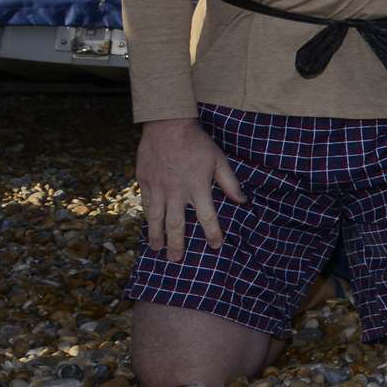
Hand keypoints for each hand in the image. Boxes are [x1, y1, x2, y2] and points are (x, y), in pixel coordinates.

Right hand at [136, 118, 246, 262]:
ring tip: (158, 249)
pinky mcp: (145, 182)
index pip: (207, 217)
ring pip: (157, 218)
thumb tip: (242, 200)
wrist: (168, 126)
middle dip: (177, 244)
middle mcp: (177, 192)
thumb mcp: (219, 160)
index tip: (216, 245)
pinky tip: (149, 227)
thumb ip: (230, 182)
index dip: (213, 233)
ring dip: (157, 236)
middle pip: (177, 224)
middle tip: (176, 260)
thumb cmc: (197, 142)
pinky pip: (146, 205)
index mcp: (198, 187)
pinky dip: (147, 219)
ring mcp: (158, 188)